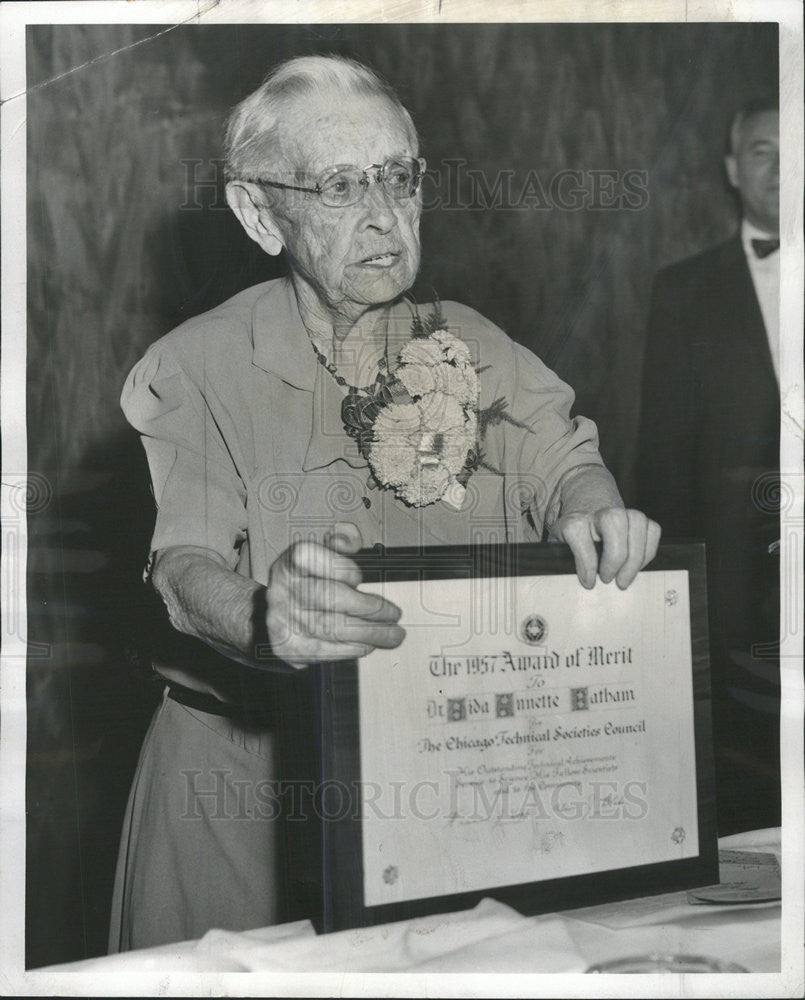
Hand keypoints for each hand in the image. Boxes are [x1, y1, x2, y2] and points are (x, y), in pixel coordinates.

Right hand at [265, 522, 404, 666]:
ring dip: (370, 633)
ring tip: (393, 633)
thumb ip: (339, 541)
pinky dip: (353, 648)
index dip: (344, 569)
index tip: (360, 579)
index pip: (317, 560)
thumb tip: (351, 540)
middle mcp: (283, 591)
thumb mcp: (319, 557)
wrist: (277, 619)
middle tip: (393, 613)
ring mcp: (284, 621)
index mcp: (291, 563)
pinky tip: (369, 644)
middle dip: (369, 607)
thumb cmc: (307, 584)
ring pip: (332, 628)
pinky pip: (327, 650)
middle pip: (328, 597)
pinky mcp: (290, 648)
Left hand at [549, 507, 660, 589]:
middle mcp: (598, 512)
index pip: (577, 531)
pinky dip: (648, 552)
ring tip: (624, 579)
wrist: (586, 515)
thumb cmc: (574, 542)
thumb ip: (564, 563)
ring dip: (635, 556)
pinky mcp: (639, 519)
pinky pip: (653, 530)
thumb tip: (577, 585)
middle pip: (613, 520)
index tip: (589, 582)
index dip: (585, 560)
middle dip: (615, 555)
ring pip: (637, 522)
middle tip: (609, 580)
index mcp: (574, 521)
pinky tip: (636, 566)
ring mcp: (622, 512)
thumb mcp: (562, 551)